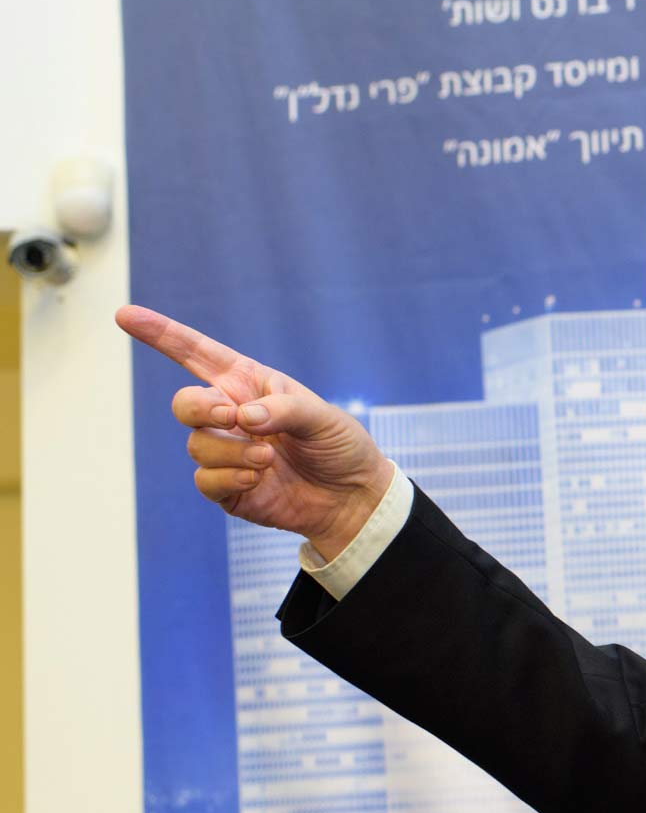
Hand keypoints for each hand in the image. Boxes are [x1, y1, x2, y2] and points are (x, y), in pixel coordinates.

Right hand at [115, 304, 391, 559]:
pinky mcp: (227, 486)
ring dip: (232, 450)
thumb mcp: (323, 417)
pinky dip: (230, 477)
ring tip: (269, 458)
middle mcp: (230, 416)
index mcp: (249, 385)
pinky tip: (260, 477)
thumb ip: (285, 409)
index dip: (161, 334)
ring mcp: (226, 452)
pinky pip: (205, 479)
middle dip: (200, 408)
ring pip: (197, 445)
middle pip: (185, 404)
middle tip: (234, 417)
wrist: (352, 496)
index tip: (125, 315)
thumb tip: (243, 417)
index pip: (196, 355)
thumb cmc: (339, 446)